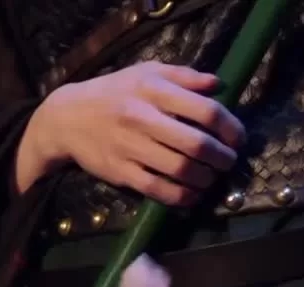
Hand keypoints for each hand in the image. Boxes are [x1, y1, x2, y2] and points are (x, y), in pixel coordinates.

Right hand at [15, 61, 245, 205]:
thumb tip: (219, 84)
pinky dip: (182, 197)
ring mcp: (130, 147)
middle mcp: (142, 118)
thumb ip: (184, 76)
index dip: (230, 128)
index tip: (238, 138)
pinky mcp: (121, 172)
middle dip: (222, 157)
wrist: (66, 118)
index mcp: (153, 90)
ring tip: (212, 177)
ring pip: (180, 170)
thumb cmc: (113, 92)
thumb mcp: (145, 72)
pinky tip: (192, 195)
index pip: (205, 111)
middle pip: (196, 144)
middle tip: (229, 161)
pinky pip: (158, 189)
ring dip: (205, 178)